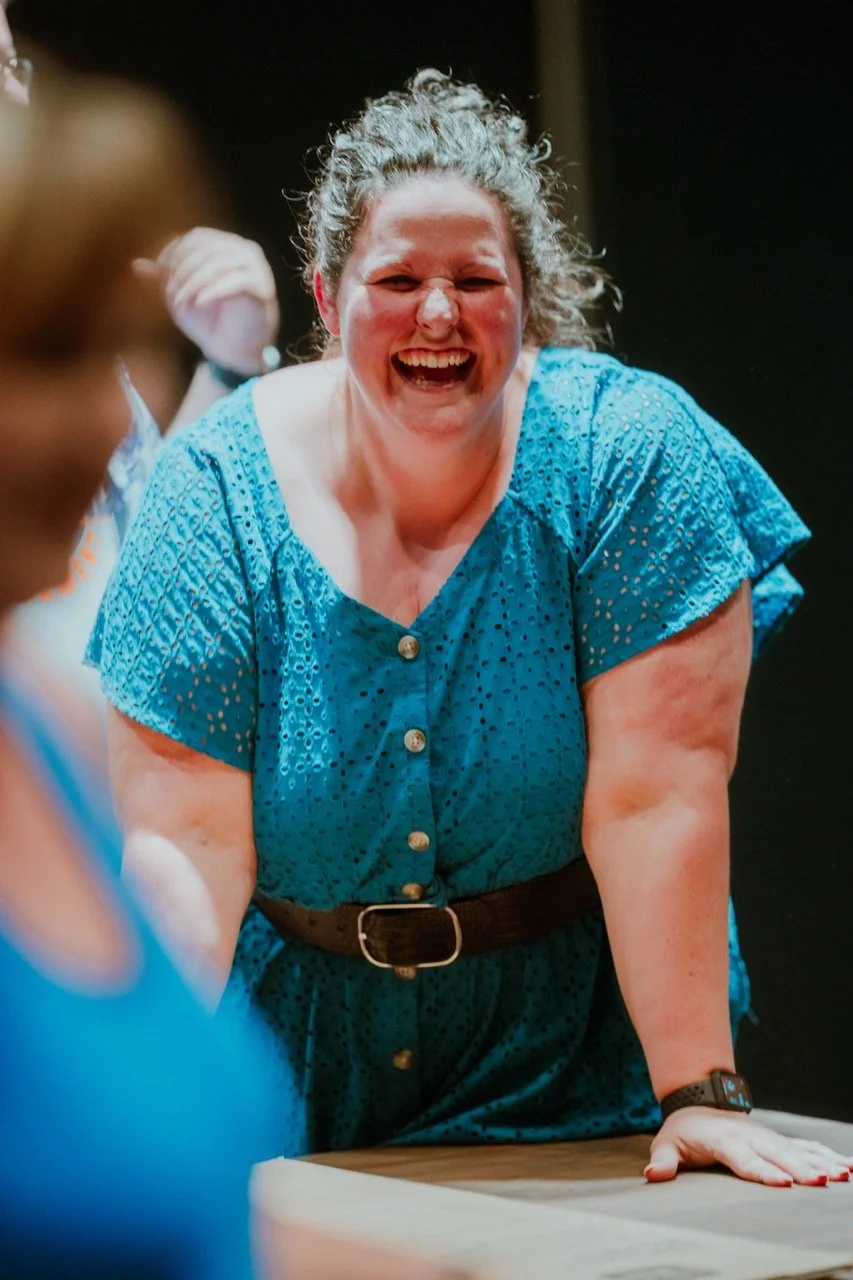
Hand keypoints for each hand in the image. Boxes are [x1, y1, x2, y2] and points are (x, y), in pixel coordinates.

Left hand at [134, 227, 278, 373]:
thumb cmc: (207, 320)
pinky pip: (237, 281)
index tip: (161, 272)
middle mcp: (243, 251)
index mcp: (225, 246)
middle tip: (170, 291)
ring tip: (181, 301)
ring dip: (194, 281)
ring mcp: (256, 269)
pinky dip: (214, 290)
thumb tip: (135, 264)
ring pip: (220, 262)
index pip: (198, 237)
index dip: (175, 251)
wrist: (231, 352)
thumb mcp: (178, 295)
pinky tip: (200, 303)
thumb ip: (161, 278)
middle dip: (183, 268)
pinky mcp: (263, 289)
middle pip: (208, 247)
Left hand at [645, 1108, 852, 1185]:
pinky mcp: (778, 1140)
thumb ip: (663, 1160)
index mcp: (723, 1139)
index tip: (782, 1183)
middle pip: (777, 1154)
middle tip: (821, 1182)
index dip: (762, 1171)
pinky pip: (807, 1146)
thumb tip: (653, 1174)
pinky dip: (828, 1155)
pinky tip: (848, 1167)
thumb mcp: (666, 1142)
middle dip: (800, 1169)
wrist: (699, 1103)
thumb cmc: (683, 1131)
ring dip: (821, 1162)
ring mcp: (767, 1136)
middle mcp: (750, 1136)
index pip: (743, 1158)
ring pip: (797, 1149)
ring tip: (842, 1175)